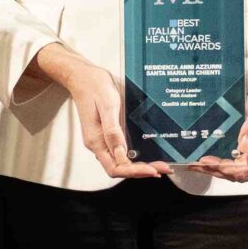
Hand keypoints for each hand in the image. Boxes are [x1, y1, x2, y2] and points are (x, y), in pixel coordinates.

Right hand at [35, 42, 167, 179]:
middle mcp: (98, 144)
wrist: (83, 76)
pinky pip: (121, 151)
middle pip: (120, 167)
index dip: (134, 172)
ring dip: (141, 166)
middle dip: (142, 171)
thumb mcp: (108, 106)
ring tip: (160, 165)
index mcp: (96, 140)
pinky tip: (148, 154)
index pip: (115, 167)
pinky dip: (136, 157)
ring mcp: (102, 140)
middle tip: (164, 168)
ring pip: (121, 162)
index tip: (153, 170)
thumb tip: (121, 154)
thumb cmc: (95, 87)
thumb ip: (112, 131)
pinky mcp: (107, 134)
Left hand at [194, 64, 247, 183]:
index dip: (222, 168)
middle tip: (195, 165)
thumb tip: (242, 146)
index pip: (243, 169)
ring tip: (201, 164)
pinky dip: (228, 166)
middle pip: (240, 174)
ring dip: (221, 171)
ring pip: (242, 173)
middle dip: (217, 171)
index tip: (204, 162)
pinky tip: (215, 160)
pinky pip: (244, 166)